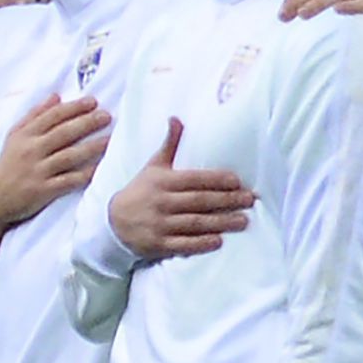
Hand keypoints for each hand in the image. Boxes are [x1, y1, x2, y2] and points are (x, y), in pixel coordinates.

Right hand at [0, 92, 111, 248]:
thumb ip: (35, 116)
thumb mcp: (14, 137)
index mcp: (25, 136)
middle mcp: (31, 151)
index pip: (52, 117)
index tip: (93, 102)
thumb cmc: (7, 166)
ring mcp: (37, 171)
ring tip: (109, 139)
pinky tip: (100, 169)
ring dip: (91, 147)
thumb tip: (56, 97)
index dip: (73, 107)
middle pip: (63, 133)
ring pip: (69, 156)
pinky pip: (68, 180)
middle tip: (106, 116)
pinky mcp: (42, 191)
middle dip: (87, 123)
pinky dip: (85, 175)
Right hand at [108, 120, 253, 259]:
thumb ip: (169, 145)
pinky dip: (200, 243)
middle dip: (226, 200)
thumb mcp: (152, 167)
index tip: (237, 181)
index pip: (193, 179)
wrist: (112, 223)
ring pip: (194, 223)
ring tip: (243, 220)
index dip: (215, 180)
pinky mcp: (157, 244)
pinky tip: (218, 241)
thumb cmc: (140, 192)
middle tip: (249, 200)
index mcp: (162, 182)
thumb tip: (176, 118)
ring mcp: (159, 224)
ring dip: (220, 222)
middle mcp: (161, 203)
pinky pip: (182, 244)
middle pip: (198, 201)